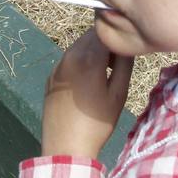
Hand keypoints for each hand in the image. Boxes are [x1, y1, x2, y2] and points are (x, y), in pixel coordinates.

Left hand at [40, 27, 132, 158]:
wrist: (65, 146)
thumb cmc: (97, 123)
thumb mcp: (118, 94)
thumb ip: (124, 64)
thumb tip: (126, 46)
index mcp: (88, 59)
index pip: (105, 32)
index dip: (117, 37)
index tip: (125, 50)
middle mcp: (69, 56)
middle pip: (90, 35)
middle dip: (105, 41)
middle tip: (116, 61)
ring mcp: (57, 66)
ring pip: (79, 45)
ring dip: (92, 50)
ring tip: (103, 71)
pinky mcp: (51, 76)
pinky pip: (69, 58)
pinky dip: (80, 60)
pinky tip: (86, 81)